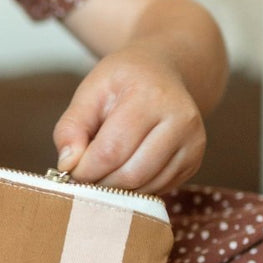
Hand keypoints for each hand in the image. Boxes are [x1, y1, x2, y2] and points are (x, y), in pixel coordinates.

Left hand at [52, 47, 205, 193]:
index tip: (69, 171)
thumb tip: (67, 165)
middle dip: (100, 183)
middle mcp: (181, 121)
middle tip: (83, 177)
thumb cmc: (122, 81)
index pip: (112, 150)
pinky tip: (122, 172)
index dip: (85, 169)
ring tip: (101, 173)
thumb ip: (71, 127)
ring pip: (146, 187)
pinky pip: (158, 189)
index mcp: (151, 97)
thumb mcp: (90, 92)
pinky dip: (134, 190)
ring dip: (116, 191)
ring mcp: (193, 143)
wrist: (162, 71)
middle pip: (132, 174)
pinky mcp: (195, 161)